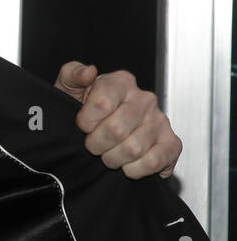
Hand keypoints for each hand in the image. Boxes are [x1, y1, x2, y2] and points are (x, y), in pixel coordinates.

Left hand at [54, 61, 180, 178]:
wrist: (102, 132)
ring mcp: (160, 121)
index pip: (102, 104)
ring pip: (133, 149)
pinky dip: (135, 169)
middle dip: (97, 144)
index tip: (82, 126)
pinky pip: (153, 161)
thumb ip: (71, 74)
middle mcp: (144, 99)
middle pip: (116, 130)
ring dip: (113, 159)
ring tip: (108, 154)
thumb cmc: (84, 110)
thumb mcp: (69, 88)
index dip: (86, 122)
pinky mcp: (171, 143)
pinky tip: (126, 164)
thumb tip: (87, 72)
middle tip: (93, 145)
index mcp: (121, 82)